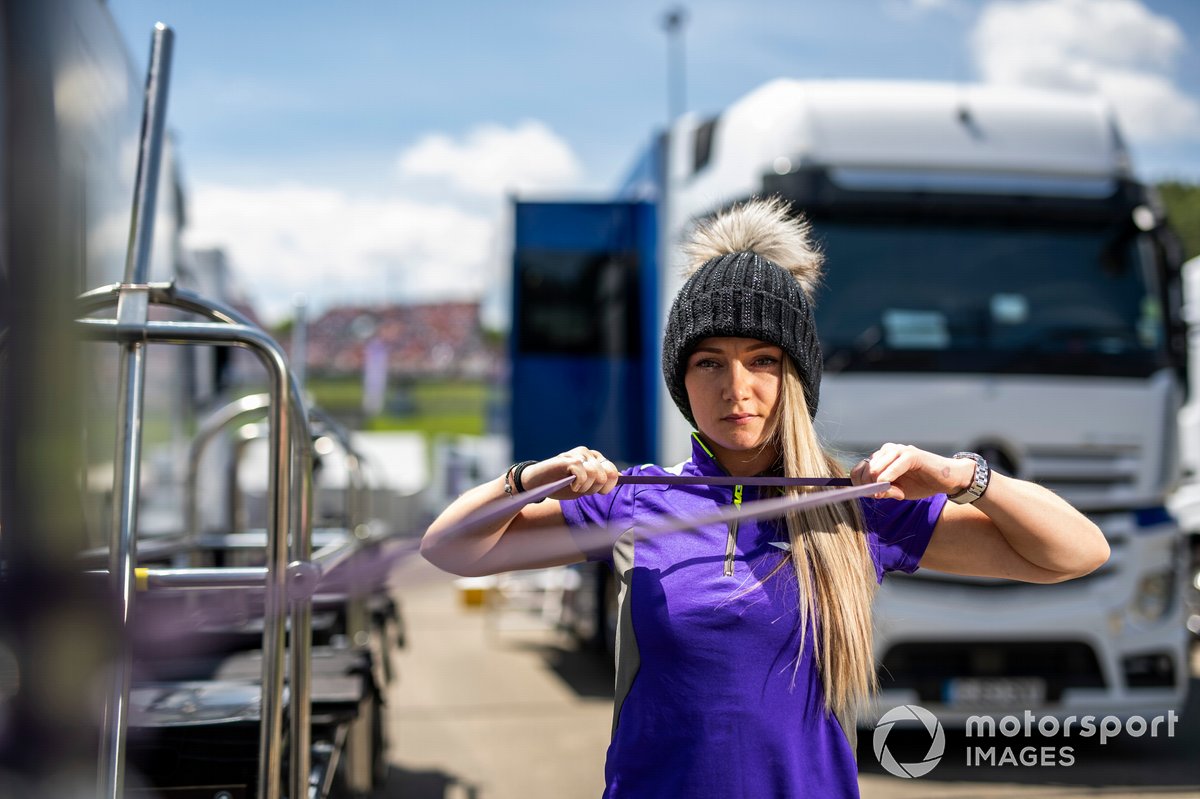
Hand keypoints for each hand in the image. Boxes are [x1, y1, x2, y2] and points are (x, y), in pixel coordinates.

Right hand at [519, 446, 619, 499]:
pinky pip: (583, 474)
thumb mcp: (585, 486)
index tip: (592, 491)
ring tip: (574, 486)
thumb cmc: (561, 485)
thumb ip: (602, 481)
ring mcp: (579, 454)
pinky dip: (578, 484)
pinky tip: (570, 484)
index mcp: (595, 460)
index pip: (613, 472)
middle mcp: (589, 454)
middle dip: (597, 487)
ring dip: (586, 487)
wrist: (537, 484)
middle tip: (582, 488)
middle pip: (608, 473)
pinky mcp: (568, 459)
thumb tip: (621, 477)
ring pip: (596, 474)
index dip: (606, 487)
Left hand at [850, 443, 973, 500]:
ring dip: (880, 485)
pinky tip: (893, 488)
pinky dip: (888, 479)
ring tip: (896, 493)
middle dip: (869, 487)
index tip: (870, 495)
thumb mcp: (898, 492)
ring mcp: (899, 450)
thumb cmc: (922, 484)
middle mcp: (887, 450)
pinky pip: (892, 467)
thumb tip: (869, 493)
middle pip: (865, 470)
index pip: (858, 470)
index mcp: (881, 458)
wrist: (947, 479)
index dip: (860, 485)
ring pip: (875, 468)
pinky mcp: (911, 454)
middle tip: (882, 496)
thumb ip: (883, 491)